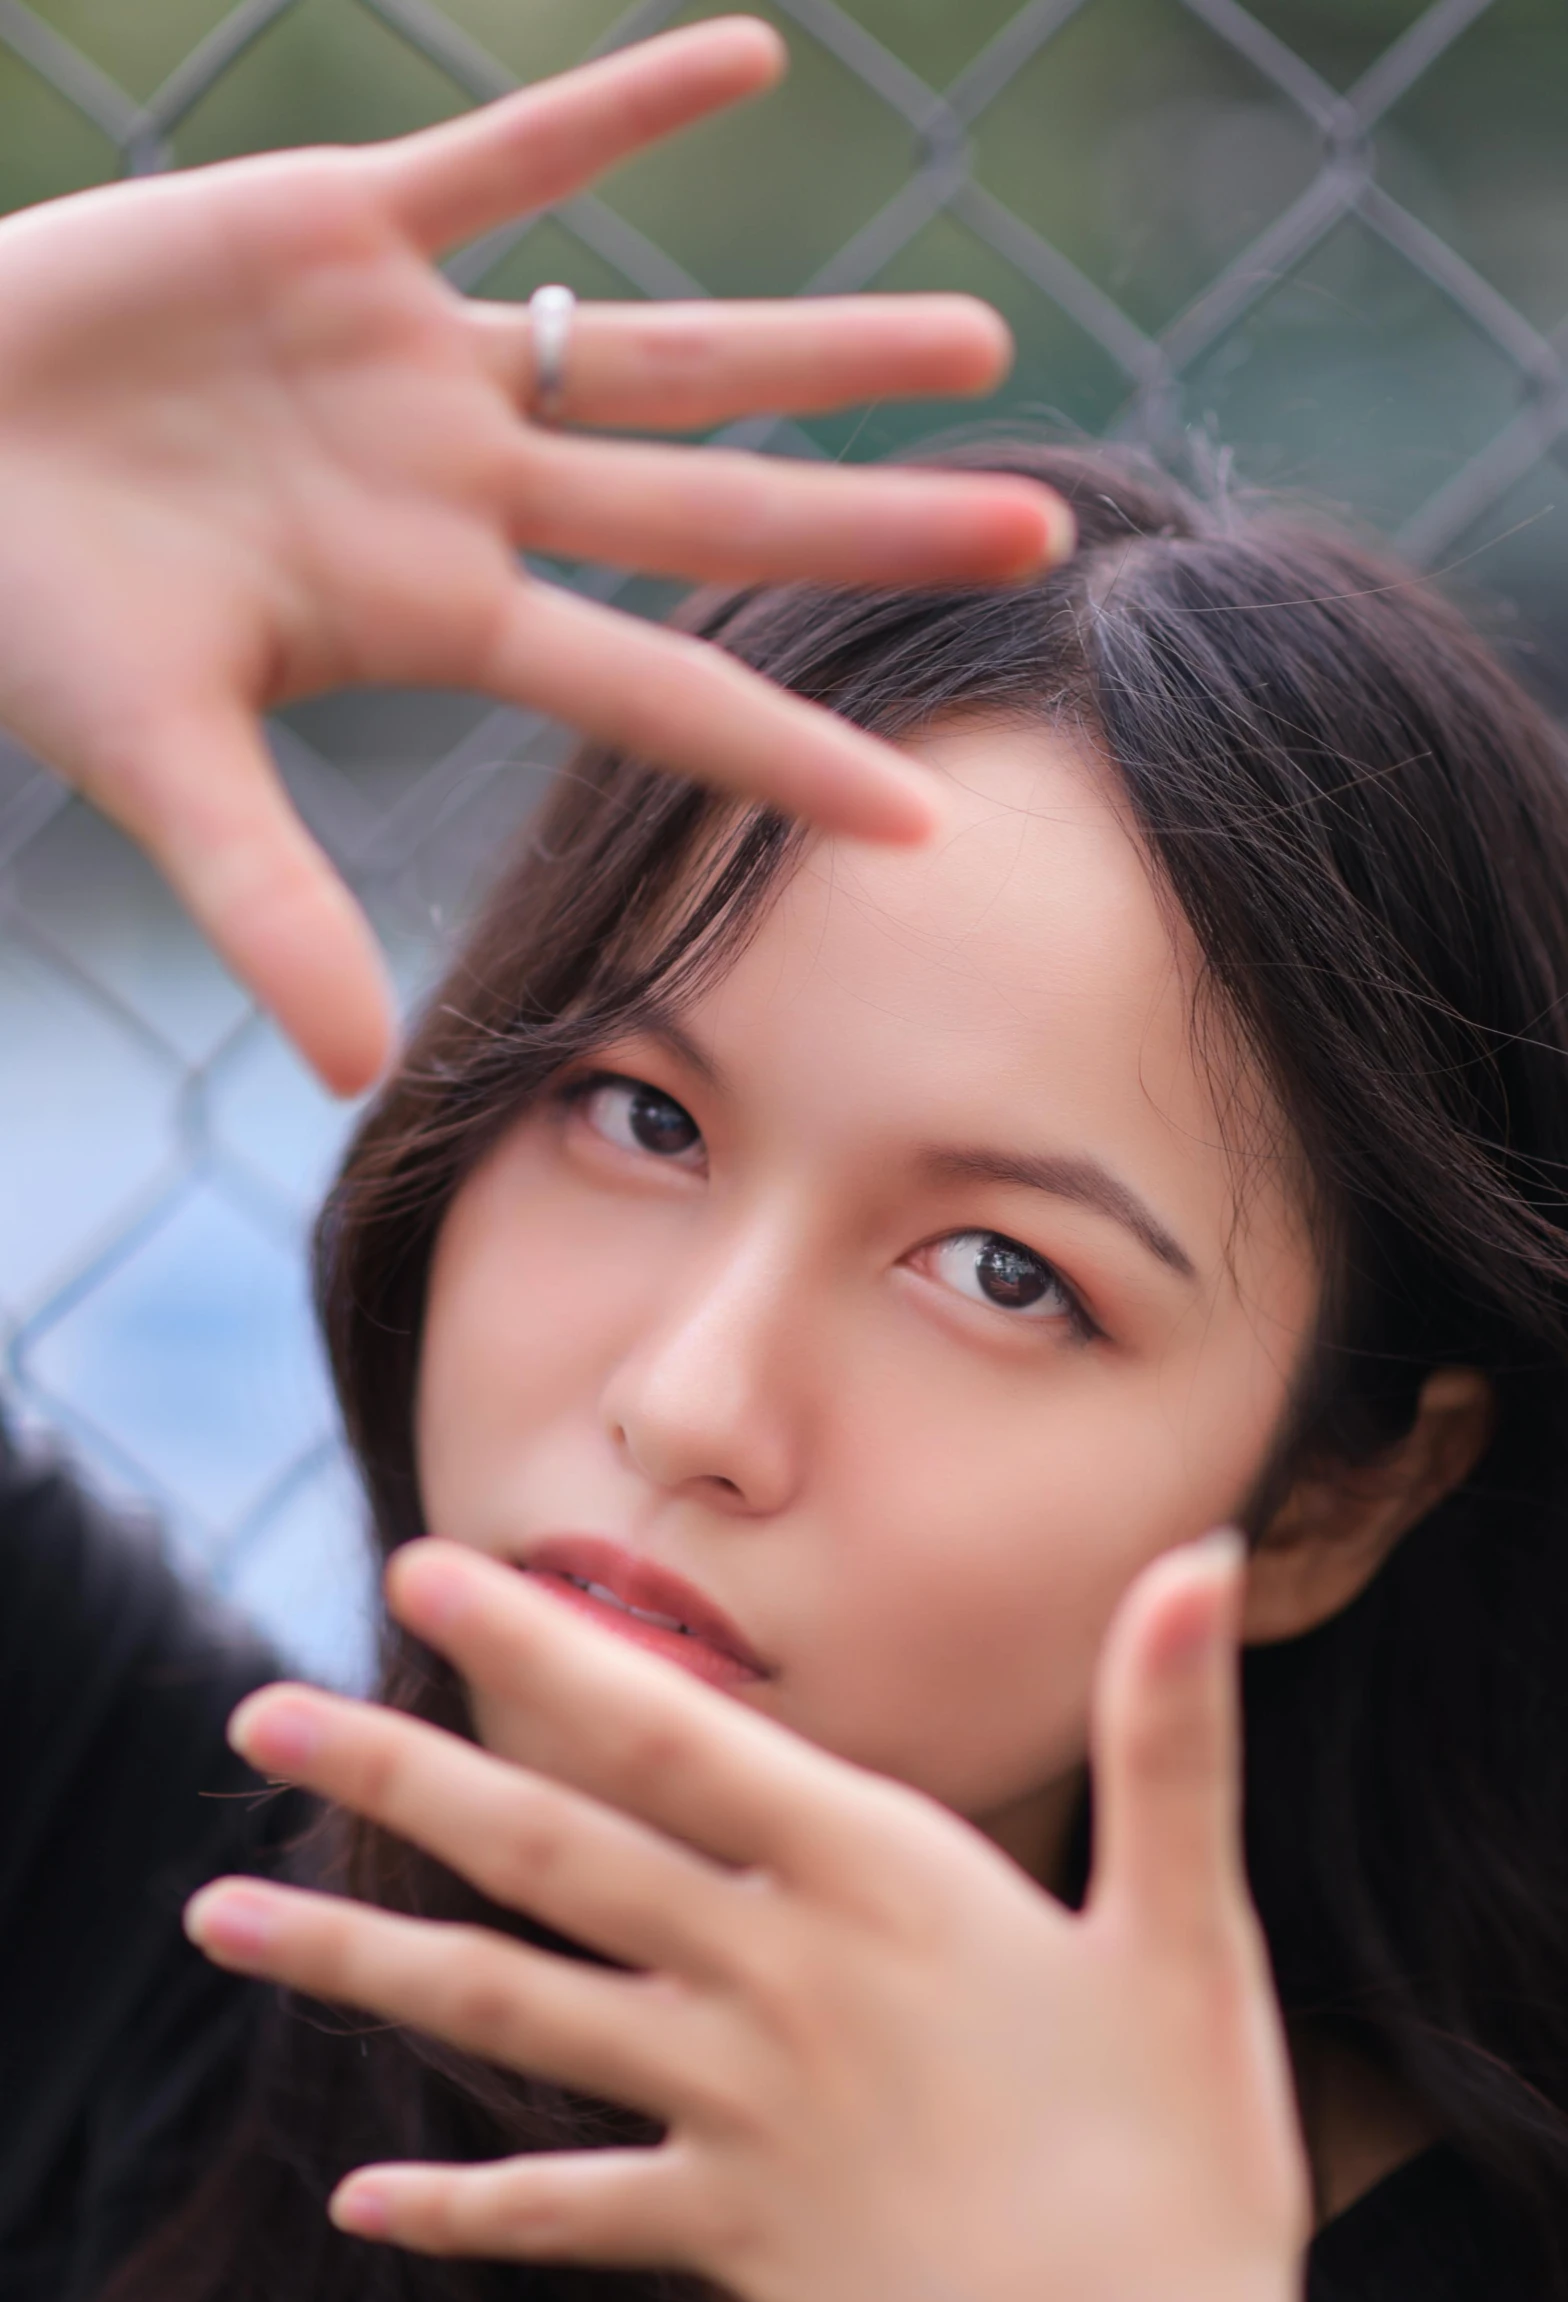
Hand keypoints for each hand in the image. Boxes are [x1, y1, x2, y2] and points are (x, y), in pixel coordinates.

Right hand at [0, 17, 1068, 1095]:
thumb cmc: (22, 606)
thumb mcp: (154, 757)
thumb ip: (264, 901)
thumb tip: (354, 1075)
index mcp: (431, 620)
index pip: (649, 697)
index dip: (781, 758)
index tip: (927, 818)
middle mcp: (461, 493)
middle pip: (709, 517)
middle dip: (865, 527)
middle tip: (1038, 534)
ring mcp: (418, 361)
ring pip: (656, 350)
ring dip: (814, 347)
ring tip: (980, 340)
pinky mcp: (341, 227)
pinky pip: (509, 153)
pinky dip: (615, 108)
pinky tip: (757, 56)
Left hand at [188, 1532, 1309, 2301]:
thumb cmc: (1184, 2156)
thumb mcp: (1190, 1929)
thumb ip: (1170, 1734)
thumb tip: (1203, 1558)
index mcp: (873, 1879)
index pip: (673, 1727)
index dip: (540, 1643)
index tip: (421, 1569)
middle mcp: (773, 1980)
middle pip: (547, 1856)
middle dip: (392, 1777)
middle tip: (248, 1716)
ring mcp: (733, 2113)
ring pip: (511, 2016)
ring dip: (359, 1961)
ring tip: (213, 1920)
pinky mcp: (729, 2235)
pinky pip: (573, 2214)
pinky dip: (467, 2207)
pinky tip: (360, 2203)